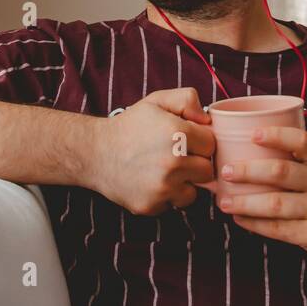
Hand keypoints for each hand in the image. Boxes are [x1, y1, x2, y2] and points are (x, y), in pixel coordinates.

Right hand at [89, 87, 216, 215]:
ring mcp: (162, 187)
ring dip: (184, 183)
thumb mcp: (157, 101)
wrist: (95, 153)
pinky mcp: (152, 205)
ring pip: (193, 192)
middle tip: (176, 156)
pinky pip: (174, 204)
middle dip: (195, 163)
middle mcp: (173, 162)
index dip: (199, 142)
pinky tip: (152, 182)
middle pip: (207, 170)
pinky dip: (167, 196)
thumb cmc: (129, 126)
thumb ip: (187, 99)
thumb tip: (207, 119)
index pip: (211, 145)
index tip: (186, 140)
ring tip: (164, 170)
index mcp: (178, 134)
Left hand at [217, 126, 306, 270]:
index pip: (302, 141)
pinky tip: (239, 218)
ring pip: (275, 203)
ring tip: (223, 201)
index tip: (252, 134)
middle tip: (224, 170)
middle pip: (281, 172)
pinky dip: (254, 223)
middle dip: (248, 171)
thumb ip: (294, 161)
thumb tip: (244, 150)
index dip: (277, 135)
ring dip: (245, 202)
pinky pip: (277, 228)